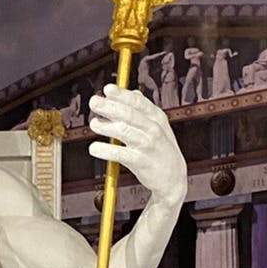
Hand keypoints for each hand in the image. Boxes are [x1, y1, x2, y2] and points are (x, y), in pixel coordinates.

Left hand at [87, 86, 186, 205]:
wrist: (172, 178)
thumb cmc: (160, 149)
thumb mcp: (157, 127)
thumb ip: (142, 110)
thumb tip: (131, 92)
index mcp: (157, 118)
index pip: (138, 102)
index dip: (121, 95)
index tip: (107, 89)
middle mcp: (153, 129)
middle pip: (129, 114)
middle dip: (109, 107)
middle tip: (94, 102)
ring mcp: (148, 145)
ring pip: (124, 131)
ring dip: (106, 126)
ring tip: (93, 124)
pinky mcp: (141, 162)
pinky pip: (120, 154)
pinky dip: (106, 150)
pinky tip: (94, 148)